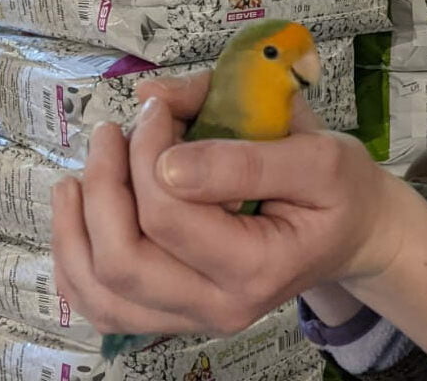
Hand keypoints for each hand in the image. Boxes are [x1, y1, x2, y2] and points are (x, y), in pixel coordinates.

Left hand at [51, 73, 401, 335]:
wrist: (351, 233)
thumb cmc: (341, 190)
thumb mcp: (317, 156)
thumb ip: (242, 150)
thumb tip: (156, 126)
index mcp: (259, 267)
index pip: (171, 215)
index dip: (149, 152)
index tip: (159, 110)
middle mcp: (222, 306)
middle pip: (124, 259)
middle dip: (104, 185)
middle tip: (111, 133)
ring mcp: (195, 317)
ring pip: (102, 292)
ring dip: (75, 229)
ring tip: (79, 177)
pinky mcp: (177, 313)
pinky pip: (104, 306)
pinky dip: (77, 265)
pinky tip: (80, 223)